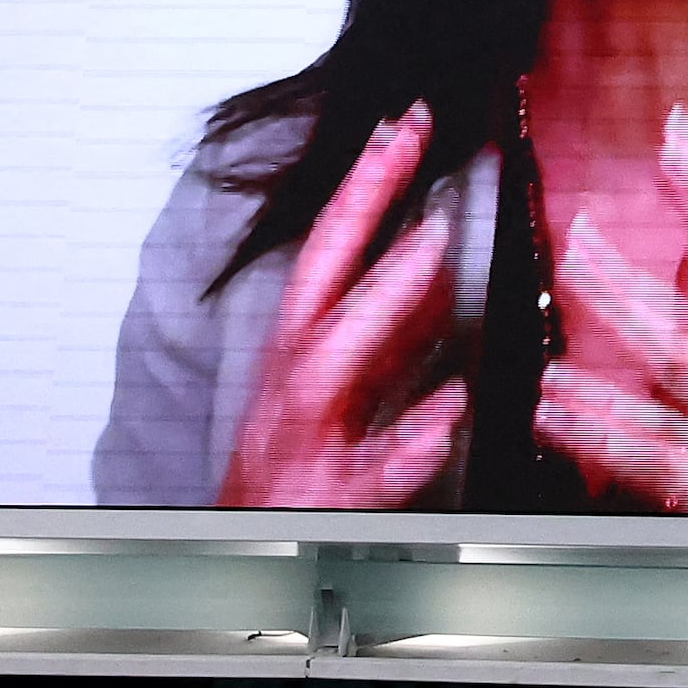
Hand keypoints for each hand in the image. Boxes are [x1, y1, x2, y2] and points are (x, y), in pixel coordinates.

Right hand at [216, 105, 466, 508]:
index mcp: (294, 356)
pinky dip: (404, 441)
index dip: (361, 190)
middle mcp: (289, 388)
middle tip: (405, 141)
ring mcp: (301, 440)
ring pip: (327, 368)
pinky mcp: (324, 499)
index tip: (401, 124)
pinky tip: (448, 409)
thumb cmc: (292, 474)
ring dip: (379, 303)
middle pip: (314, 284)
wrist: (239, 563)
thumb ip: (386, 330)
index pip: (326, 256)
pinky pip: (367, 471)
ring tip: (431, 246)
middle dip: (355, 210)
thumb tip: (432, 259)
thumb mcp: (340, 390)